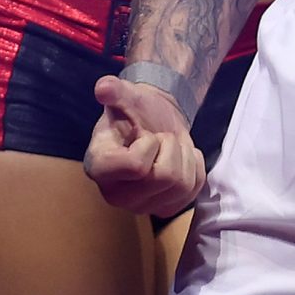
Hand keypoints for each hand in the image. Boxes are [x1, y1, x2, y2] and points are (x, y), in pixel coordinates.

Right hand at [84, 74, 204, 215]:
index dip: (148, 144)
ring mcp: (141, 206)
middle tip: (158, 137)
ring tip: (167, 147)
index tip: (141, 134)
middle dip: (170, 146)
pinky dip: (194, 167)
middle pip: (164, 177)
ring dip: (183, 156)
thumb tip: (103, 86)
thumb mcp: (128, 97)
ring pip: (181, 184)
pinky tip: (178, 159)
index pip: (136, 166)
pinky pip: (194, 188)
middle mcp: (115, 195)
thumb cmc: (137, 112)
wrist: (155, 124)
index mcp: (99, 168)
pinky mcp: (165, 208)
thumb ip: (116, 92)